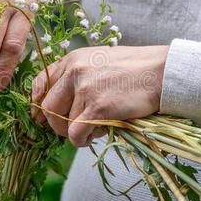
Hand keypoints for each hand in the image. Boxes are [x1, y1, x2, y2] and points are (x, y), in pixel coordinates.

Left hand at [32, 46, 169, 146]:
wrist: (162, 72)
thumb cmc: (134, 69)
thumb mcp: (99, 61)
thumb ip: (77, 76)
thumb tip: (59, 103)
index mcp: (73, 59)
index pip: (41, 82)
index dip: (39, 103)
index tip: (41, 117)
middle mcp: (75, 71)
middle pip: (47, 107)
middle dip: (56, 124)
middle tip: (71, 129)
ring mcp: (85, 89)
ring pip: (63, 123)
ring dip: (76, 132)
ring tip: (96, 127)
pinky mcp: (98, 107)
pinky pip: (76, 134)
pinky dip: (82, 140)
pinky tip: (95, 135)